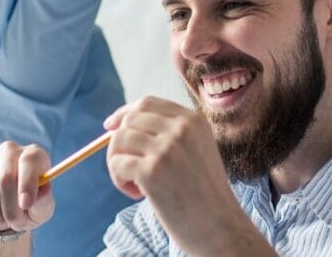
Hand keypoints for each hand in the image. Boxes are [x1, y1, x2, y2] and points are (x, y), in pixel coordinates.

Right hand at [0, 142, 55, 233]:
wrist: (6, 211)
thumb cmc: (29, 206)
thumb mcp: (42, 209)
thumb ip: (44, 202)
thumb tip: (41, 194)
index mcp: (33, 155)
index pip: (29, 161)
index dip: (27, 184)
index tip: (26, 205)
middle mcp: (9, 150)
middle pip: (6, 178)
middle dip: (11, 210)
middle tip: (16, 224)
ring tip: (2, 224)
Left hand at [105, 97, 269, 255]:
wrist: (220, 228)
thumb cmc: (205, 196)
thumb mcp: (197, 151)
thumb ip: (169, 135)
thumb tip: (119, 126)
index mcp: (194, 121)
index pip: (148, 103)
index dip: (124, 113)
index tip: (111, 127)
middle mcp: (181, 129)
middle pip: (130, 119)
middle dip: (119, 142)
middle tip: (127, 167)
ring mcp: (166, 149)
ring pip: (119, 139)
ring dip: (117, 162)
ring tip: (134, 184)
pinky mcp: (152, 171)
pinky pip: (117, 163)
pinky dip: (119, 179)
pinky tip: (136, 194)